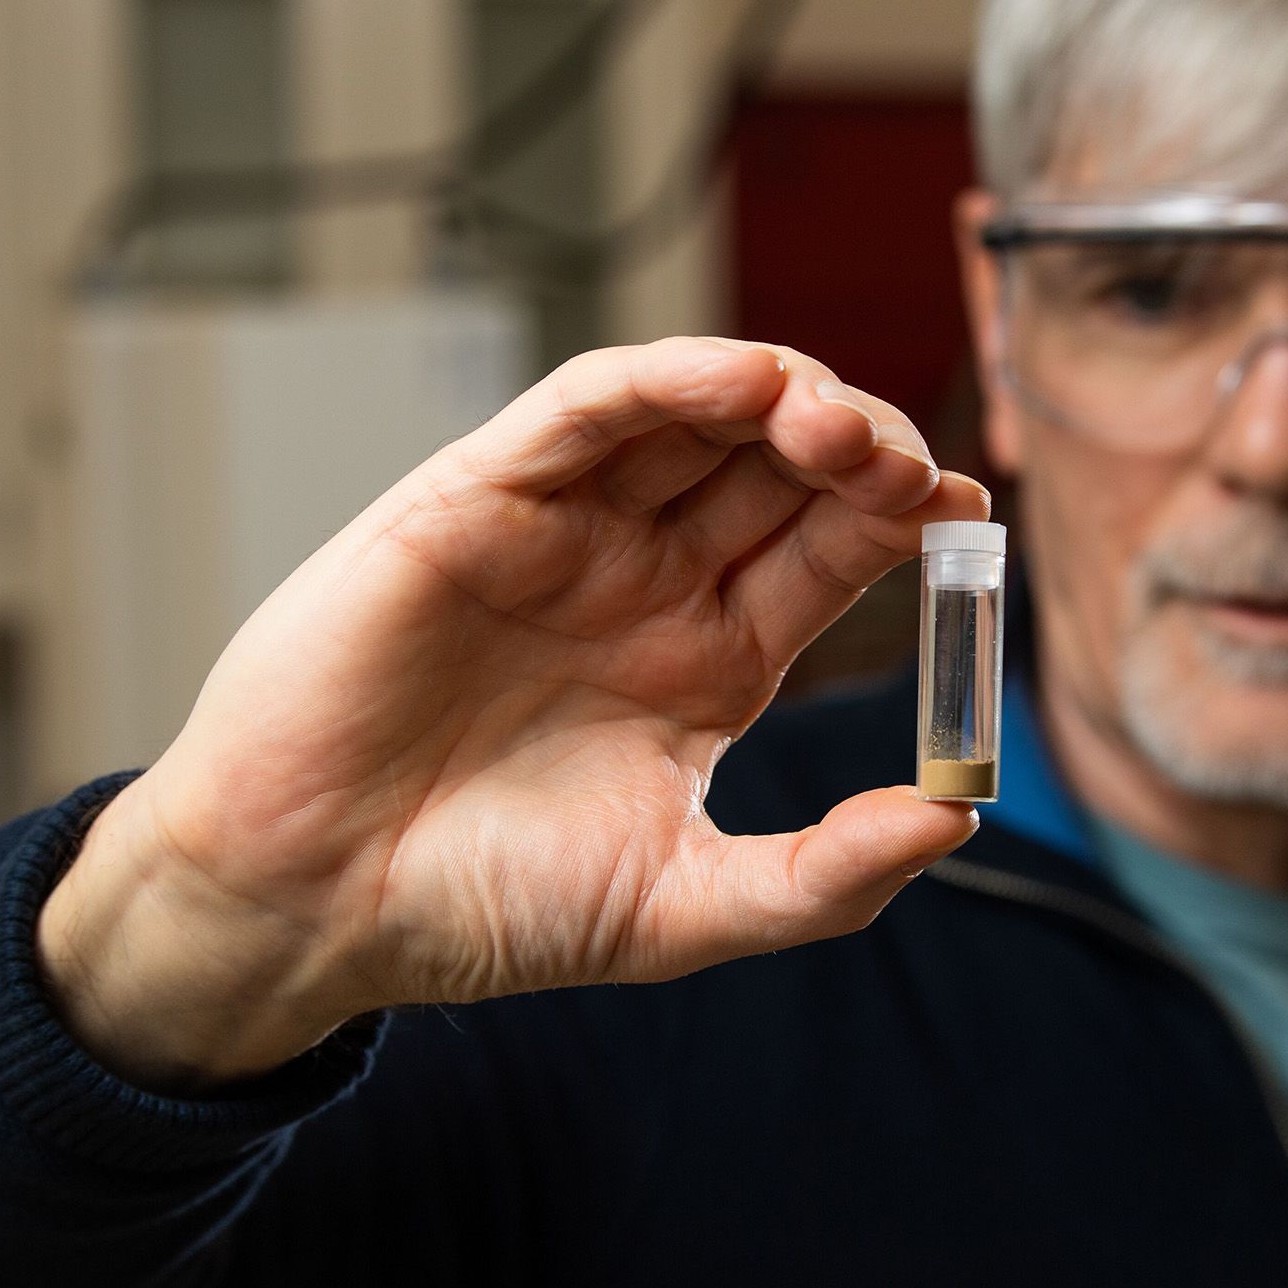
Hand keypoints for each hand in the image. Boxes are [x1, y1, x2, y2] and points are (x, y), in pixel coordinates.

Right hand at [38, 338, 987, 1088]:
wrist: (314, 908)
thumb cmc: (483, 906)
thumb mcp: (683, 908)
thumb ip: (823, 876)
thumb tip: (953, 819)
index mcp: (712, 656)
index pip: (834, 549)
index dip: (906, 518)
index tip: (973, 515)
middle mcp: (649, 577)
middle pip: (784, 467)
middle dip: (862, 451)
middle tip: (915, 470)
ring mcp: (568, 530)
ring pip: (698, 417)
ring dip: (784, 399)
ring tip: (846, 430)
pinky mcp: (478, 498)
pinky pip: (587, 409)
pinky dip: (669, 378)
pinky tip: (747, 383)